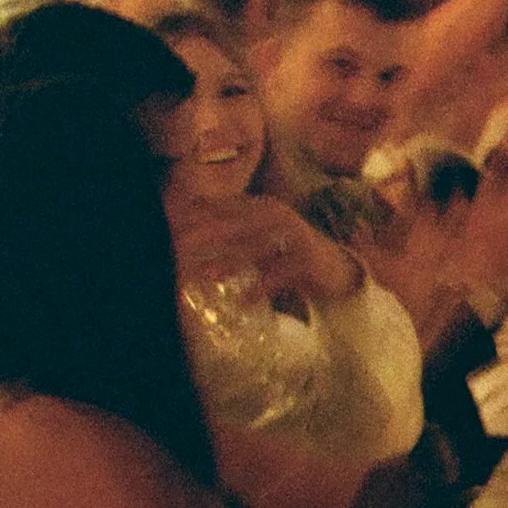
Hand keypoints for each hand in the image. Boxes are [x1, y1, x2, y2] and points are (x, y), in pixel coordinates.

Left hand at [169, 192, 358, 306]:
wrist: (337, 270)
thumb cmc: (288, 256)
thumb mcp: (258, 241)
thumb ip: (230, 234)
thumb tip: (189, 233)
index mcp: (262, 207)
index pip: (223, 208)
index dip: (195, 218)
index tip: (170, 230)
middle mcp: (278, 215)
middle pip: (235, 224)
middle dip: (206, 236)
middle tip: (180, 248)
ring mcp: (294, 236)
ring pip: (256, 247)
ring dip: (231, 262)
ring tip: (209, 276)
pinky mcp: (308, 259)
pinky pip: (280, 273)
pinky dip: (260, 287)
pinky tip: (243, 301)